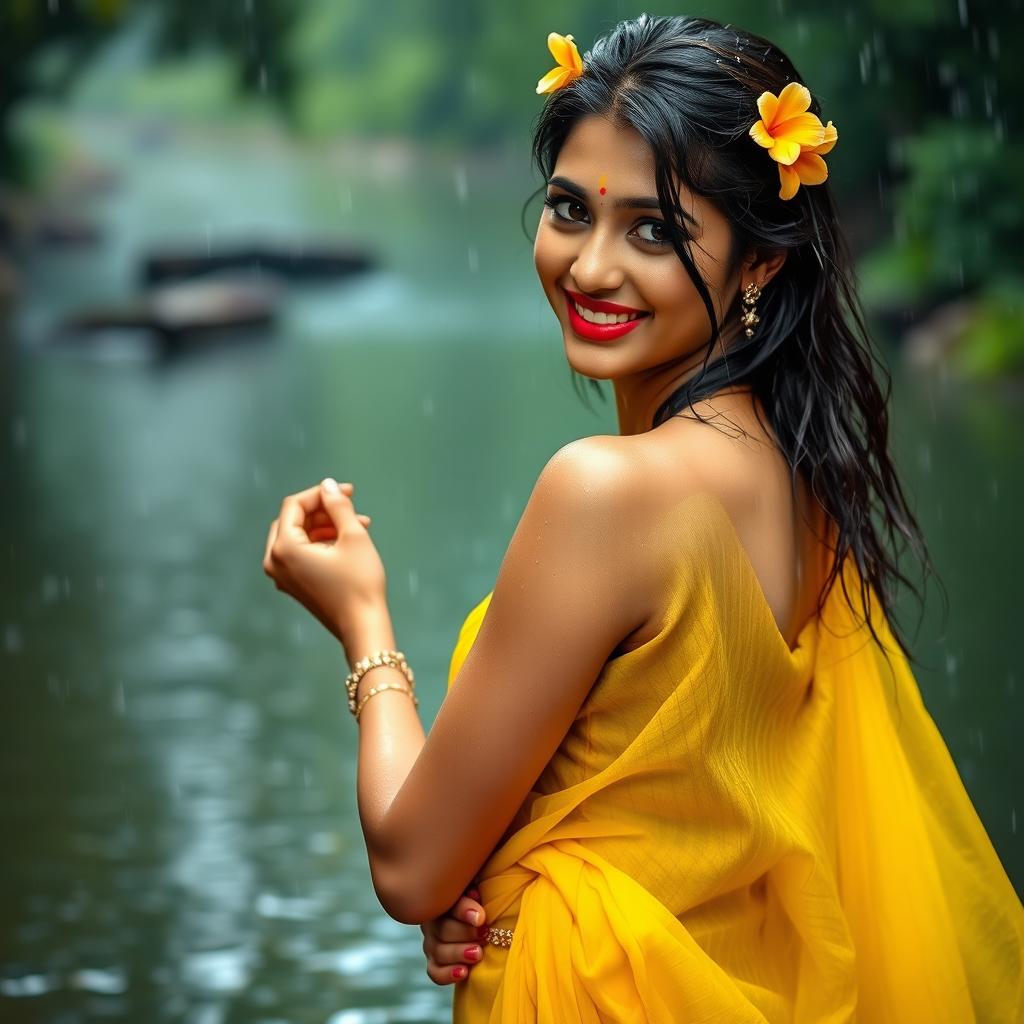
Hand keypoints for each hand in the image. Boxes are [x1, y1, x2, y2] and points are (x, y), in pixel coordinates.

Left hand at [263, 479, 386, 644]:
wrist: (363, 627)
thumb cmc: (360, 582)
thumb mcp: (353, 537)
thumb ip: (338, 506)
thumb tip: (328, 485)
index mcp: (284, 548)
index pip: (295, 505)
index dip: (321, 493)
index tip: (348, 491)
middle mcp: (275, 562)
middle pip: (293, 520)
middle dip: (322, 509)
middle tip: (351, 505)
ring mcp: (282, 576)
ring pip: (298, 536)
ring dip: (325, 525)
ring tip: (358, 524)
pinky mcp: (294, 585)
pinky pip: (301, 553)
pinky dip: (321, 542)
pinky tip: (347, 541)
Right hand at [420, 886, 487, 985]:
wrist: (480, 923)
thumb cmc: (481, 901)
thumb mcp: (478, 891)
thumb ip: (475, 890)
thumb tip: (475, 895)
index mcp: (443, 898)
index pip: (449, 903)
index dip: (464, 911)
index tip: (480, 918)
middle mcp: (433, 921)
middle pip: (442, 929)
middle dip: (464, 933)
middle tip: (483, 935)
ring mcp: (431, 943)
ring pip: (438, 951)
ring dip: (459, 953)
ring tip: (477, 954)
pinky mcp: (435, 963)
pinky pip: (435, 972)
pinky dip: (448, 974)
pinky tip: (464, 972)